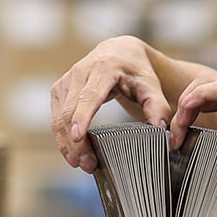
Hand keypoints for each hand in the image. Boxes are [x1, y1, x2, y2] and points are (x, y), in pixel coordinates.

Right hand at [51, 36, 171, 170]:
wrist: (119, 52)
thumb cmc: (136, 71)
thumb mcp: (151, 85)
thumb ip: (158, 106)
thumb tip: (160, 129)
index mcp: (103, 68)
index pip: (89, 95)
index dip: (82, 116)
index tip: (78, 136)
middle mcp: (80, 72)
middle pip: (70, 111)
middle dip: (76, 141)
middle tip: (89, 165)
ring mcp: (66, 81)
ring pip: (59, 117)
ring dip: (67, 143)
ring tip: (82, 164)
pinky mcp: (59, 90)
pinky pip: (56, 117)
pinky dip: (62, 137)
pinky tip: (73, 154)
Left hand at [172, 77, 216, 187]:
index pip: (212, 100)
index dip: (194, 115)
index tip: (183, 139)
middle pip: (201, 89)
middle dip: (183, 109)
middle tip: (174, 136)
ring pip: (200, 86)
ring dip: (182, 108)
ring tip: (175, 132)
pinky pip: (206, 92)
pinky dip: (189, 105)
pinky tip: (182, 124)